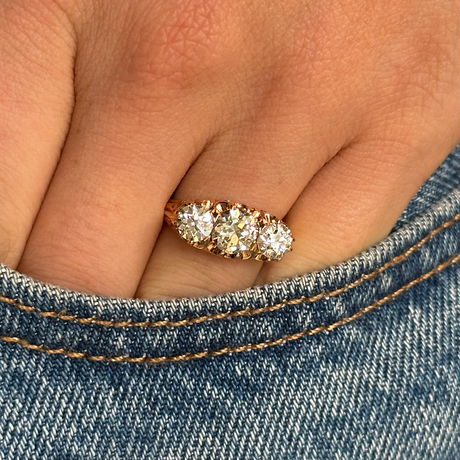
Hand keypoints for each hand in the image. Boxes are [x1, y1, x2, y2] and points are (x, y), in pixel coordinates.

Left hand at [1, 0, 457, 297]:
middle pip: (93, 266)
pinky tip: (263, 248)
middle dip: (91, 293)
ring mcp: (306, 94)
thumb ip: (48, 91)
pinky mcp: (406, 125)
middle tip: (109, 275)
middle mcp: (187, 53)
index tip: (36, 273)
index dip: (13, 267)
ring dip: (181, 296)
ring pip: (205, 286)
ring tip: (185, 257)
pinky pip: (309, 267)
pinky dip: (274, 283)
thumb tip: (25, 222)